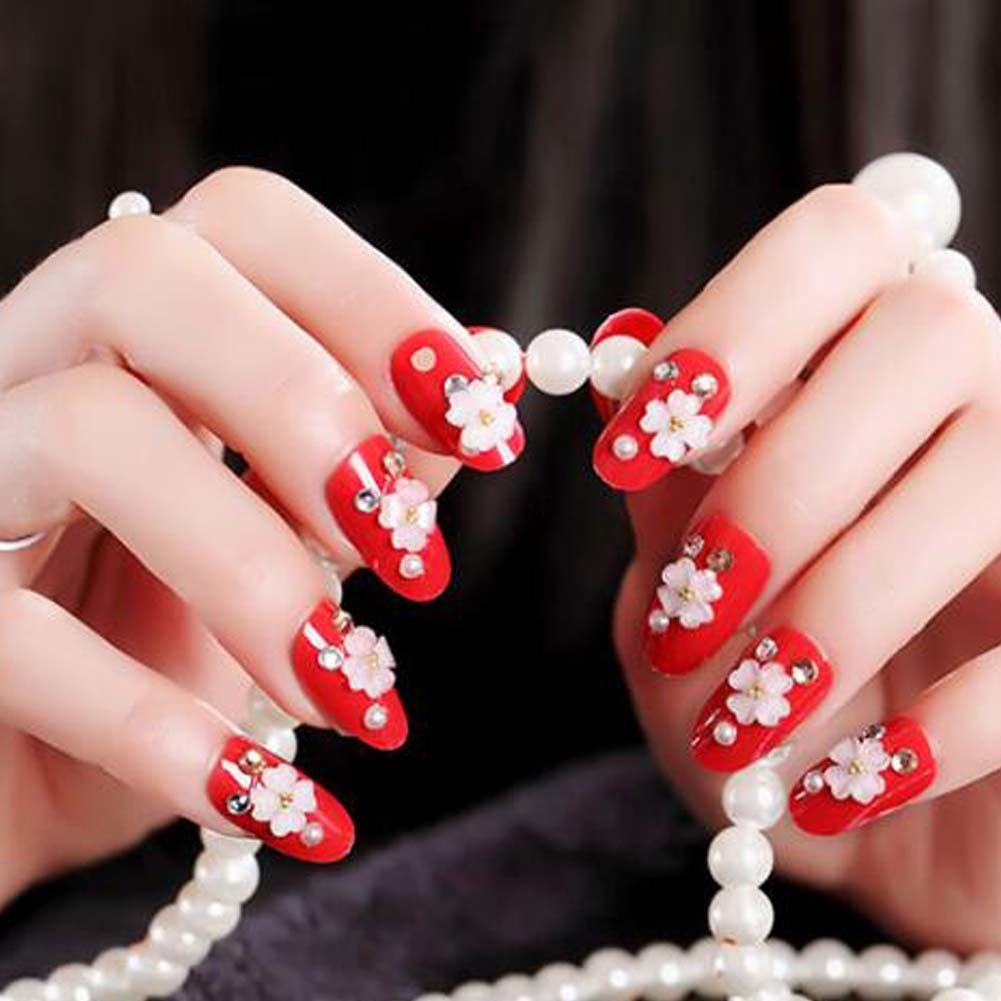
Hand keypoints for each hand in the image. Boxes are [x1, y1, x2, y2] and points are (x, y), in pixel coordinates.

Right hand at [0, 168, 524, 906]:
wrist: (15, 787)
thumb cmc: (151, 652)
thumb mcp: (280, 554)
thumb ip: (367, 461)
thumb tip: (481, 387)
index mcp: (132, 342)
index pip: (243, 224)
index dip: (374, 301)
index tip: (481, 421)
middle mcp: (24, 370)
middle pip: (146, 273)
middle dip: (308, 403)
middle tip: (415, 553)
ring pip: (85, 431)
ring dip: (257, 573)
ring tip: (354, 698)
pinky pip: (15, 636)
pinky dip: (165, 729)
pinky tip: (272, 802)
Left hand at [603, 182, 1000, 950]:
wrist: (870, 848)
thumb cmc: (763, 723)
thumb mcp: (684, 618)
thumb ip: (669, 496)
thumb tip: (624, 344)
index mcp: (864, 381)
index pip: (842, 242)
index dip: (732, 324)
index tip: (629, 448)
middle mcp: (984, 411)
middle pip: (931, 329)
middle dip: (781, 484)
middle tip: (688, 613)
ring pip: (988, 474)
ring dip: (838, 612)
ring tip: (742, 728)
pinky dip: (933, 730)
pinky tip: (845, 790)